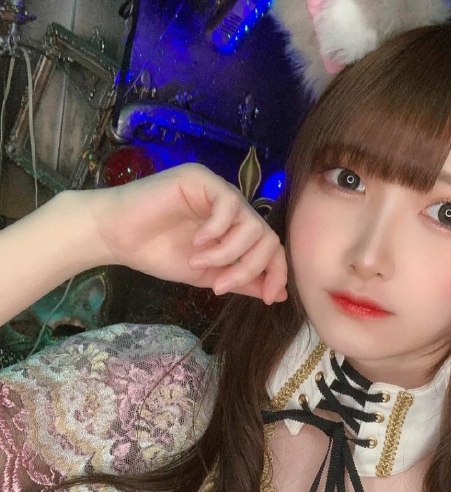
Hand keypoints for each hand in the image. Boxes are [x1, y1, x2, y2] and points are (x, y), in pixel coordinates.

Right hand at [93, 163, 286, 304]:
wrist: (117, 237)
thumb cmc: (157, 253)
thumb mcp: (207, 276)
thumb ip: (241, 280)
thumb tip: (277, 294)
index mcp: (235, 229)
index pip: (271, 246)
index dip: (277, 272)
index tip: (268, 298)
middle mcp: (231, 208)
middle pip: (267, 237)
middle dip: (249, 268)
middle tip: (219, 286)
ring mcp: (218, 191)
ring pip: (252, 224)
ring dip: (227, 253)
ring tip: (198, 262)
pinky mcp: (202, 179)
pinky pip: (230, 204)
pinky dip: (217, 230)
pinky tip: (197, 241)